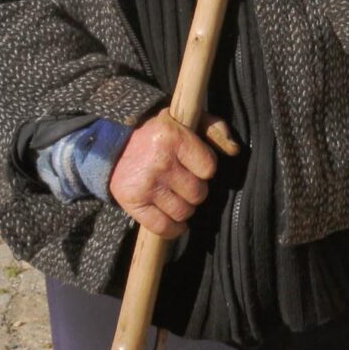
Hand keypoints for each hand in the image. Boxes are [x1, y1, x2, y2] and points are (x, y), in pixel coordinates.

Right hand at [108, 113, 216, 236]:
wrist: (114, 145)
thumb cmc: (159, 135)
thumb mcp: (186, 121)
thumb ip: (214, 128)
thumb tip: (234, 149)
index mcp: (173, 137)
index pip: (209, 169)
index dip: (204, 169)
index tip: (193, 164)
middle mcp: (160, 162)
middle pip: (198, 194)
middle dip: (194, 190)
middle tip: (182, 181)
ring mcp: (145, 184)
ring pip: (184, 212)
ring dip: (183, 207)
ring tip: (174, 195)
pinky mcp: (132, 202)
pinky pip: (163, 227)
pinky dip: (172, 228)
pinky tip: (172, 218)